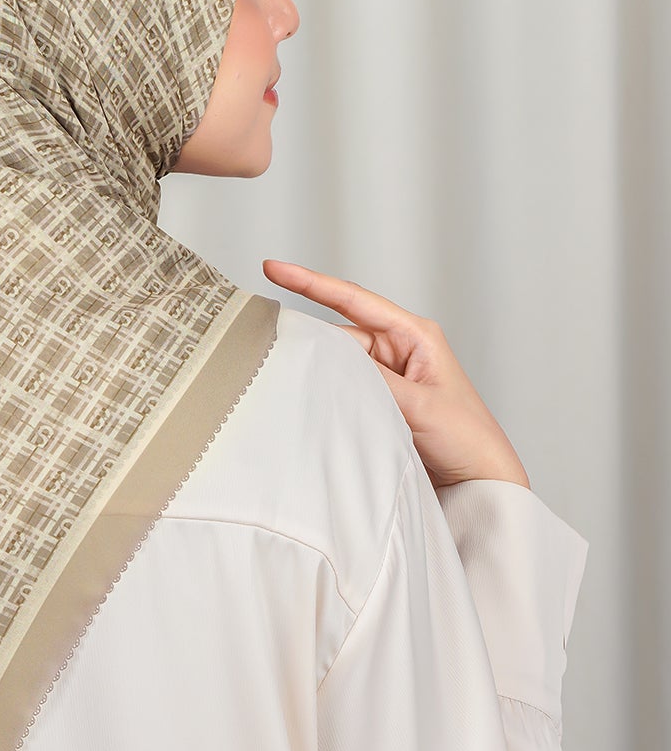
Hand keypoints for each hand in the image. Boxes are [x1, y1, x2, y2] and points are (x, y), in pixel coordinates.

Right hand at [261, 259, 529, 491]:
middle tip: (271, 347)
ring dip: (321, 374)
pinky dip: (328, 393)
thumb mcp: (418, 403)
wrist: (480, 482)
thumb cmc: (467, 437)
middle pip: (338, 334)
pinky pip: (343, 388)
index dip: (311, 282)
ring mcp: (387, 377)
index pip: (354, 299)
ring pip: (337, 364)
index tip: (274, 268)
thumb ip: (372, 379)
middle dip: (311, 341)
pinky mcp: (379, 402)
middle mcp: (398, 350)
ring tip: (299, 386)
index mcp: (414, 335)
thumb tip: (327, 356)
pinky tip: (314, 402)